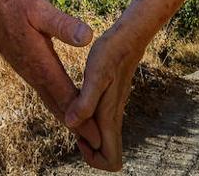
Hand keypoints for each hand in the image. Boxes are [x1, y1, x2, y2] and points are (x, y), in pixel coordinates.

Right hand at [0, 0, 102, 150]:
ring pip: (53, 102)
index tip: (99, 137)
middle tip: (98, 145)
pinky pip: (47, 93)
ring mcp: (30, 74)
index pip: (67, 98)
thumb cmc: (11, 6)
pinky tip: (66, 108)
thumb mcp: (39, 9)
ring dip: (70, 118)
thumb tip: (87, 37)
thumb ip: (62, 24)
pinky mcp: (27, 68)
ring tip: (86, 135)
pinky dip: (60, 105)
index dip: (84, 118)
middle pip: (61, 107)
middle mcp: (35, 75)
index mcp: (42, 65)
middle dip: (80, 127)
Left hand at [65, 27, 142, 170]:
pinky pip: (101, 123)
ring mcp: (113, 110)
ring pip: (103, 139)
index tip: (78, 139)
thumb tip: (72, 124)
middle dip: (88, 152)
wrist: (127, 37)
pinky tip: (77, 102)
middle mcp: (114, 119)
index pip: (112, 161)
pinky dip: (87, 121)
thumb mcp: (95, 75)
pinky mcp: (111, 100)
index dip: (93, 159)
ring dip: (87, 136)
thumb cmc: (110, 54)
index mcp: (111, 119)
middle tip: (74, 127)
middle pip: (108, 155)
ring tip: (73, 113)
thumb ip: (85, 102)